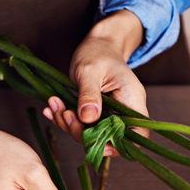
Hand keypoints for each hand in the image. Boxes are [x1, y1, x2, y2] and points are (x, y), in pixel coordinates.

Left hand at [43, 9, 149, 153]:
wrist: (97, 44)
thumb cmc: (97, 51)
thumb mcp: (90, 70)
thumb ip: (89, 94)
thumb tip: (88, 118)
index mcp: (132, 101)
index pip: (138, 134)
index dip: (121, 145)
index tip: (97, 143)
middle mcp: (123, 111)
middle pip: (108, 138)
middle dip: (82, 132)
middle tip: (64, 113)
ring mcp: (108, 114)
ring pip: (90, 133)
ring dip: (68, 124)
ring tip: (53, 104)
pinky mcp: (95, 114)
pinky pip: (81, 124)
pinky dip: (64, 119)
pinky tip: (51, 109)